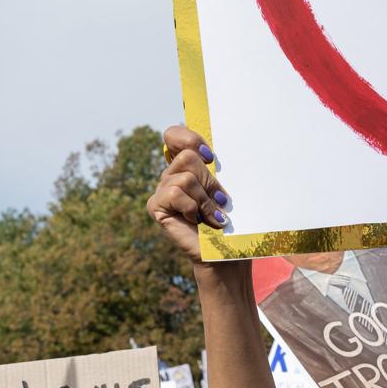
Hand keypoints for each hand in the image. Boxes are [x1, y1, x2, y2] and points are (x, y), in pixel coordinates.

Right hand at [147, 126, 227, 263]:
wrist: (225, 253)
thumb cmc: (231, 221)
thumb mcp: (228, 189)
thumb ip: (219, 169)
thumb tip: (214, 153)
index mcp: (187, 165)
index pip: (174, 134)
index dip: (190, 138)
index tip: (211, 156)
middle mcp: (171, 173)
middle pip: (187, 156)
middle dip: (210, 181)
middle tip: (221, 201)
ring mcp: (161, 189)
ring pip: (185, 177)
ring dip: (205, 200)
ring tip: (213, 217)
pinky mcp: (155, 205)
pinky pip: (175, 192)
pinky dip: (192, 208)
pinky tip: (197, 221)